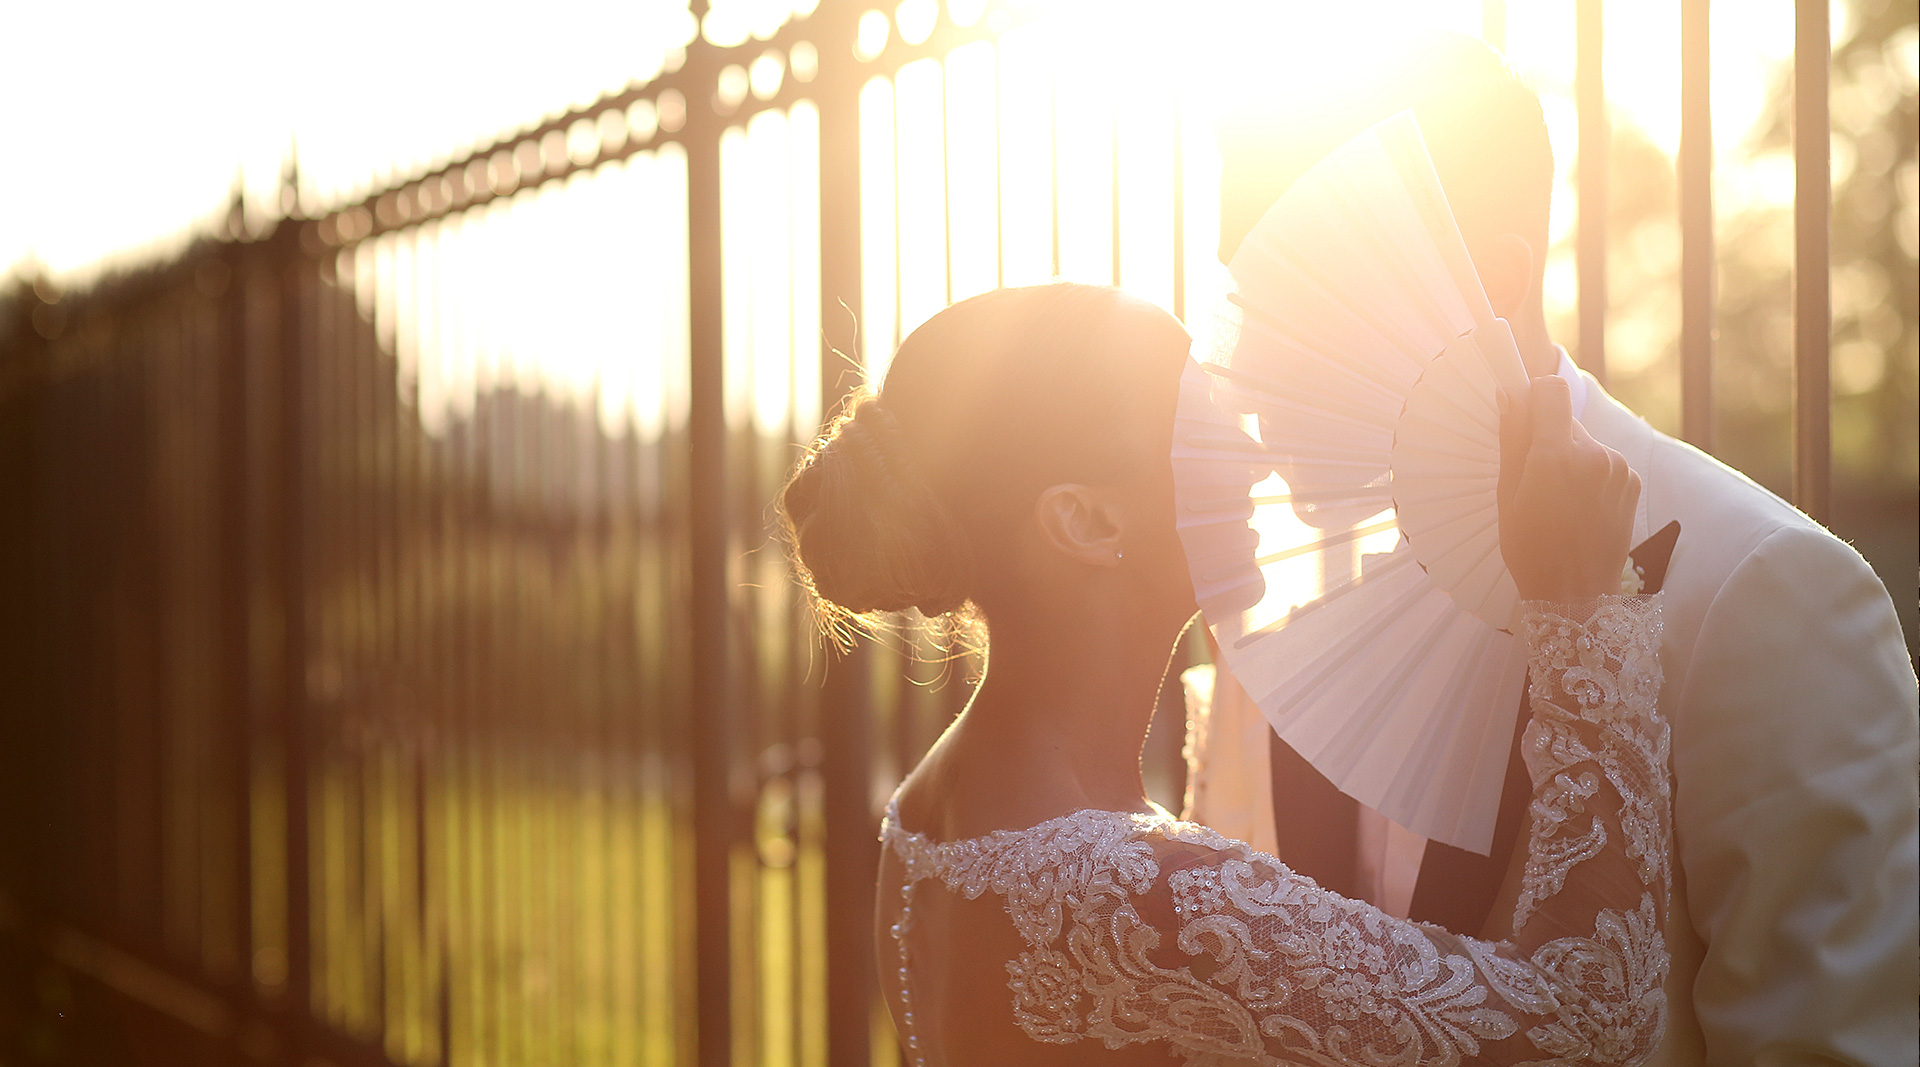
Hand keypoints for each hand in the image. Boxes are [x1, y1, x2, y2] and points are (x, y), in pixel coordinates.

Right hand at [1497, 376, 1639, 601]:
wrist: (1574, 594)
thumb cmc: (1530, 549)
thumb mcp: (1507, 495)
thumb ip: (1512, 439)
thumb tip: (1510, 394)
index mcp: (1557, 456)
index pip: (1551, 390)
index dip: (1534, 396)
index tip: (1523, 415)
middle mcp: (1595, 455)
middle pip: (1566, 420)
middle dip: (1548, 438)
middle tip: (1534, 480)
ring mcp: (1619, 469)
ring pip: (1585, 443)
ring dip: (1571, 458)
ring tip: (1558, 500)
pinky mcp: (1632, 483)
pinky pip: (1604, 462)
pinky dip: (1590, 475)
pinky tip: (1579, 507)